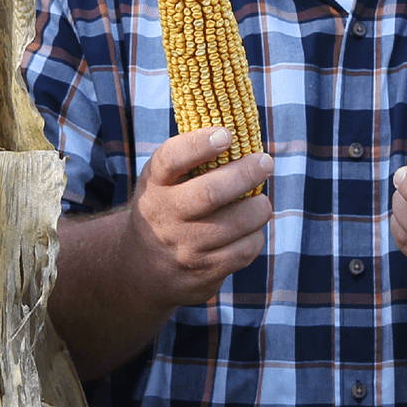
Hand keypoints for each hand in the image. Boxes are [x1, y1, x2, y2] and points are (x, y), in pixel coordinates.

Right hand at [128, 128, 274, 308]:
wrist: (141, 268)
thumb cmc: (166, 209)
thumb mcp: (163, 182)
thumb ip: (192, 159)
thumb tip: (242, 132)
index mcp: (155, 185)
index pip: (171, 159)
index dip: (199, 144)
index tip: (226, 135)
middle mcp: (165, 216)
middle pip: (210, 193)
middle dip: (246, 174)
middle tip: (265, 162)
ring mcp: (184, 248)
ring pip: (237, 223)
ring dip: (259, 208)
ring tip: (260, 202)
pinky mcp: (203, 274)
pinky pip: (244, 250)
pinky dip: (255, 236)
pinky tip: (249, 230)